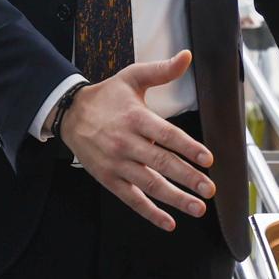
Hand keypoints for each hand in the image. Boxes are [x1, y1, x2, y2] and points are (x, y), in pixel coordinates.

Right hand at [58, 51, 215, 231]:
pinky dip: (150, 213)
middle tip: (209, 189)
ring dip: (175, 198)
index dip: (188, 147)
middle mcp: (127, 143)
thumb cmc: (106, 97)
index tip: (207, 159)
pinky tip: (168, 222)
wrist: (69, 114)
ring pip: (149, 185)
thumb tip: (187, 56)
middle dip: (188, 178)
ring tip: (197, 207)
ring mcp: (117, 164)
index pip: (166, 135)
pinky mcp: (109, 178)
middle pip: (161, 163)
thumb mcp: (132, 78)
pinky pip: (131, 199)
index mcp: (135, 118)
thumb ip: (162, 70)